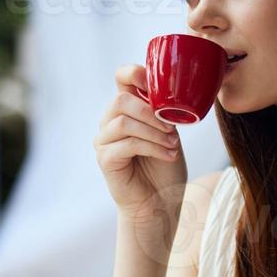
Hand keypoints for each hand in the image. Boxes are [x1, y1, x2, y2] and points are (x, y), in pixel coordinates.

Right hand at [95, 65, 186, 217]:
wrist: (161, 203)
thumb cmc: (165, 168)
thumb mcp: (169, 132)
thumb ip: (163, 111)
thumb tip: (170, 93)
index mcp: (126, 109)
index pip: (121, 78)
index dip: (135, 73)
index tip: (158, 86)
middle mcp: (110, 122)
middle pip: (121, 100)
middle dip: (150, 112)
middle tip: (171, 128)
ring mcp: (104, 141)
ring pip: (124, 122)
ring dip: (154, 132)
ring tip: (172, 145)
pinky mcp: (105, 159)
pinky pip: (127, 144)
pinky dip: (152, 147)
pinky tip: (168, 155)